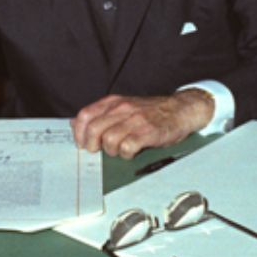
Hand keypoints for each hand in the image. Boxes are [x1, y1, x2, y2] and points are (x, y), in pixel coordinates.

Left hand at [72, 90, 214, 157]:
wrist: (180, 109)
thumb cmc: (151, 111)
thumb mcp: (123, 107)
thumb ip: (101, 115)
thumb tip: (76, 124)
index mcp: (114, 102)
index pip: (85, 115)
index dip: (79, 132)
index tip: (82, 144)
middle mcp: (122, 108)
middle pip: (94, 129)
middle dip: (92, 145)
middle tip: (98, 151)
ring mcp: (135, 120)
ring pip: (109, 139)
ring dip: (111, 150)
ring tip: (119, 150)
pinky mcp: (148, 132)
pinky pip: (127, 147)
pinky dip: (126, 154)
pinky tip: (132, 152)